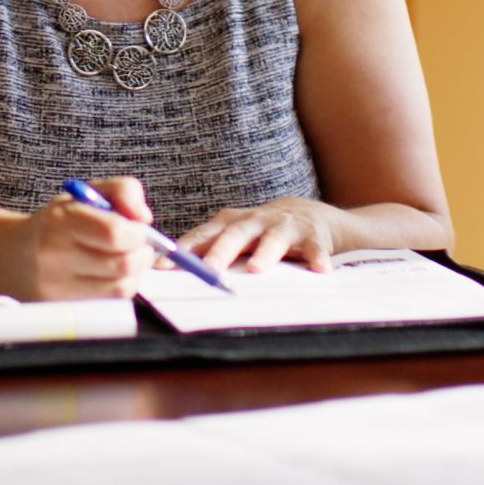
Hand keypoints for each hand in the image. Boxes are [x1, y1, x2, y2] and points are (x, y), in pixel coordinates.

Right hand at [3, 175, 153, 299]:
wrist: (9, 256)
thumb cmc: (53, 223)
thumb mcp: (83, 193)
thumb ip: (123, 191)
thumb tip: (145, 218)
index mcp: (61, 221)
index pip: (114, 233)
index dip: (138, 233)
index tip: (138, 228)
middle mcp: (56, 256)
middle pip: (123, 264)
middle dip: (142, 254)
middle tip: (138, 246)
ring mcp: (58, 287)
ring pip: (121, 287)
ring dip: (134, 273)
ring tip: (124, 259)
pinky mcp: (64, 308)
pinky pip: (109, 301)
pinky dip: (119, 287)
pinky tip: (110, 275)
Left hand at [179, 197, 346, 273]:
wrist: (308, 213)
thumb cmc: (261, 231)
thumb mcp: (233, 234)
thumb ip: (207, 248)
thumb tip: (166, 270)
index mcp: (231, 223)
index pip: (203, 235)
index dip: (184, 250)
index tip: (164, 265)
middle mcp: (255, 221)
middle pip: (235, 235)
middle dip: (220, 252)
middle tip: (209, 270)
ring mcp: (284, 226)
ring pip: (273, 239)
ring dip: (264, 253)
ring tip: (257, 268)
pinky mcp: (312, 235)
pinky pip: (314, 247)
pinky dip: (317, 257)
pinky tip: (319, 270)